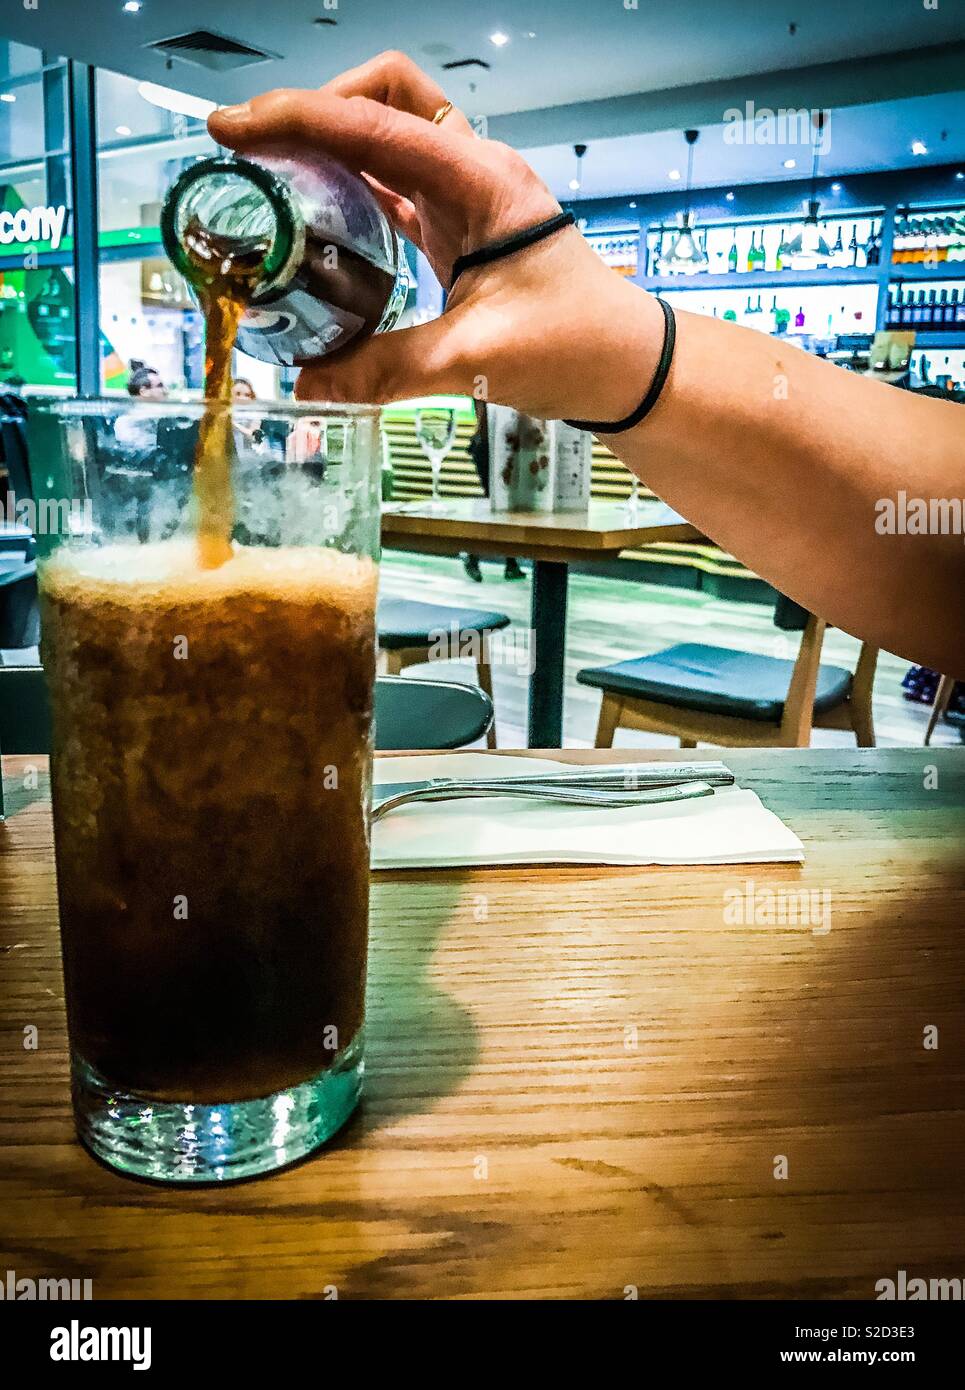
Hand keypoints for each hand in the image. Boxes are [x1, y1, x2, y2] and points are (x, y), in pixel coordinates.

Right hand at [208, 51, 662, 420]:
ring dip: (329, 148)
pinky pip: (394, 190)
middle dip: (315, 110)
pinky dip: (351, 193)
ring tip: (270, 178)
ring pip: (386, 139)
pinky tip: (315, 219)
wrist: (627, 368)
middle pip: (382, 98)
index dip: (297, 119)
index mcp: (480, 179)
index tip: (235, 129)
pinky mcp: (460, 232)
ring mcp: (467, 199)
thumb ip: (388, 369)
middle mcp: (472, 173)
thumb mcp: (477, 358)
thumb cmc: (578, 346)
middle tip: (255, 148)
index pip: (374, 124)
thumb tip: (310, 385)